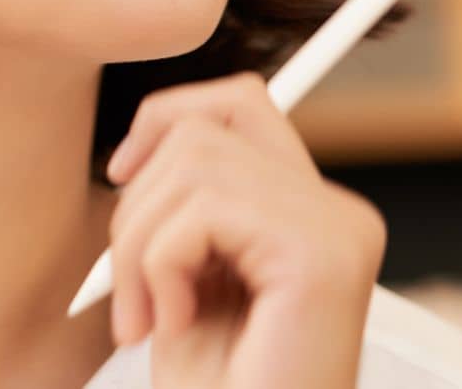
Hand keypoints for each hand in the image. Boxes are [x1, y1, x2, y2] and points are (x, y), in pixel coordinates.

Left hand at [102, 70, 385, 388]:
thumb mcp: (186, 273)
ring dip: (139, 246)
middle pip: (201, 129)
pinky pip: (201, 210)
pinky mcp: (320, 255)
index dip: (166, 117)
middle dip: (136, 205)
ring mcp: (338, 230)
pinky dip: (159, 267)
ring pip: (192, 163)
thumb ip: (187, 201)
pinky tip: (176, 325)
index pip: (238, 101)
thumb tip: (142, 142)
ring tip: (151, 316)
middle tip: (133, 293)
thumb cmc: (214, 385)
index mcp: (312, 211)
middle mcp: (339, 213)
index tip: (121, 174)